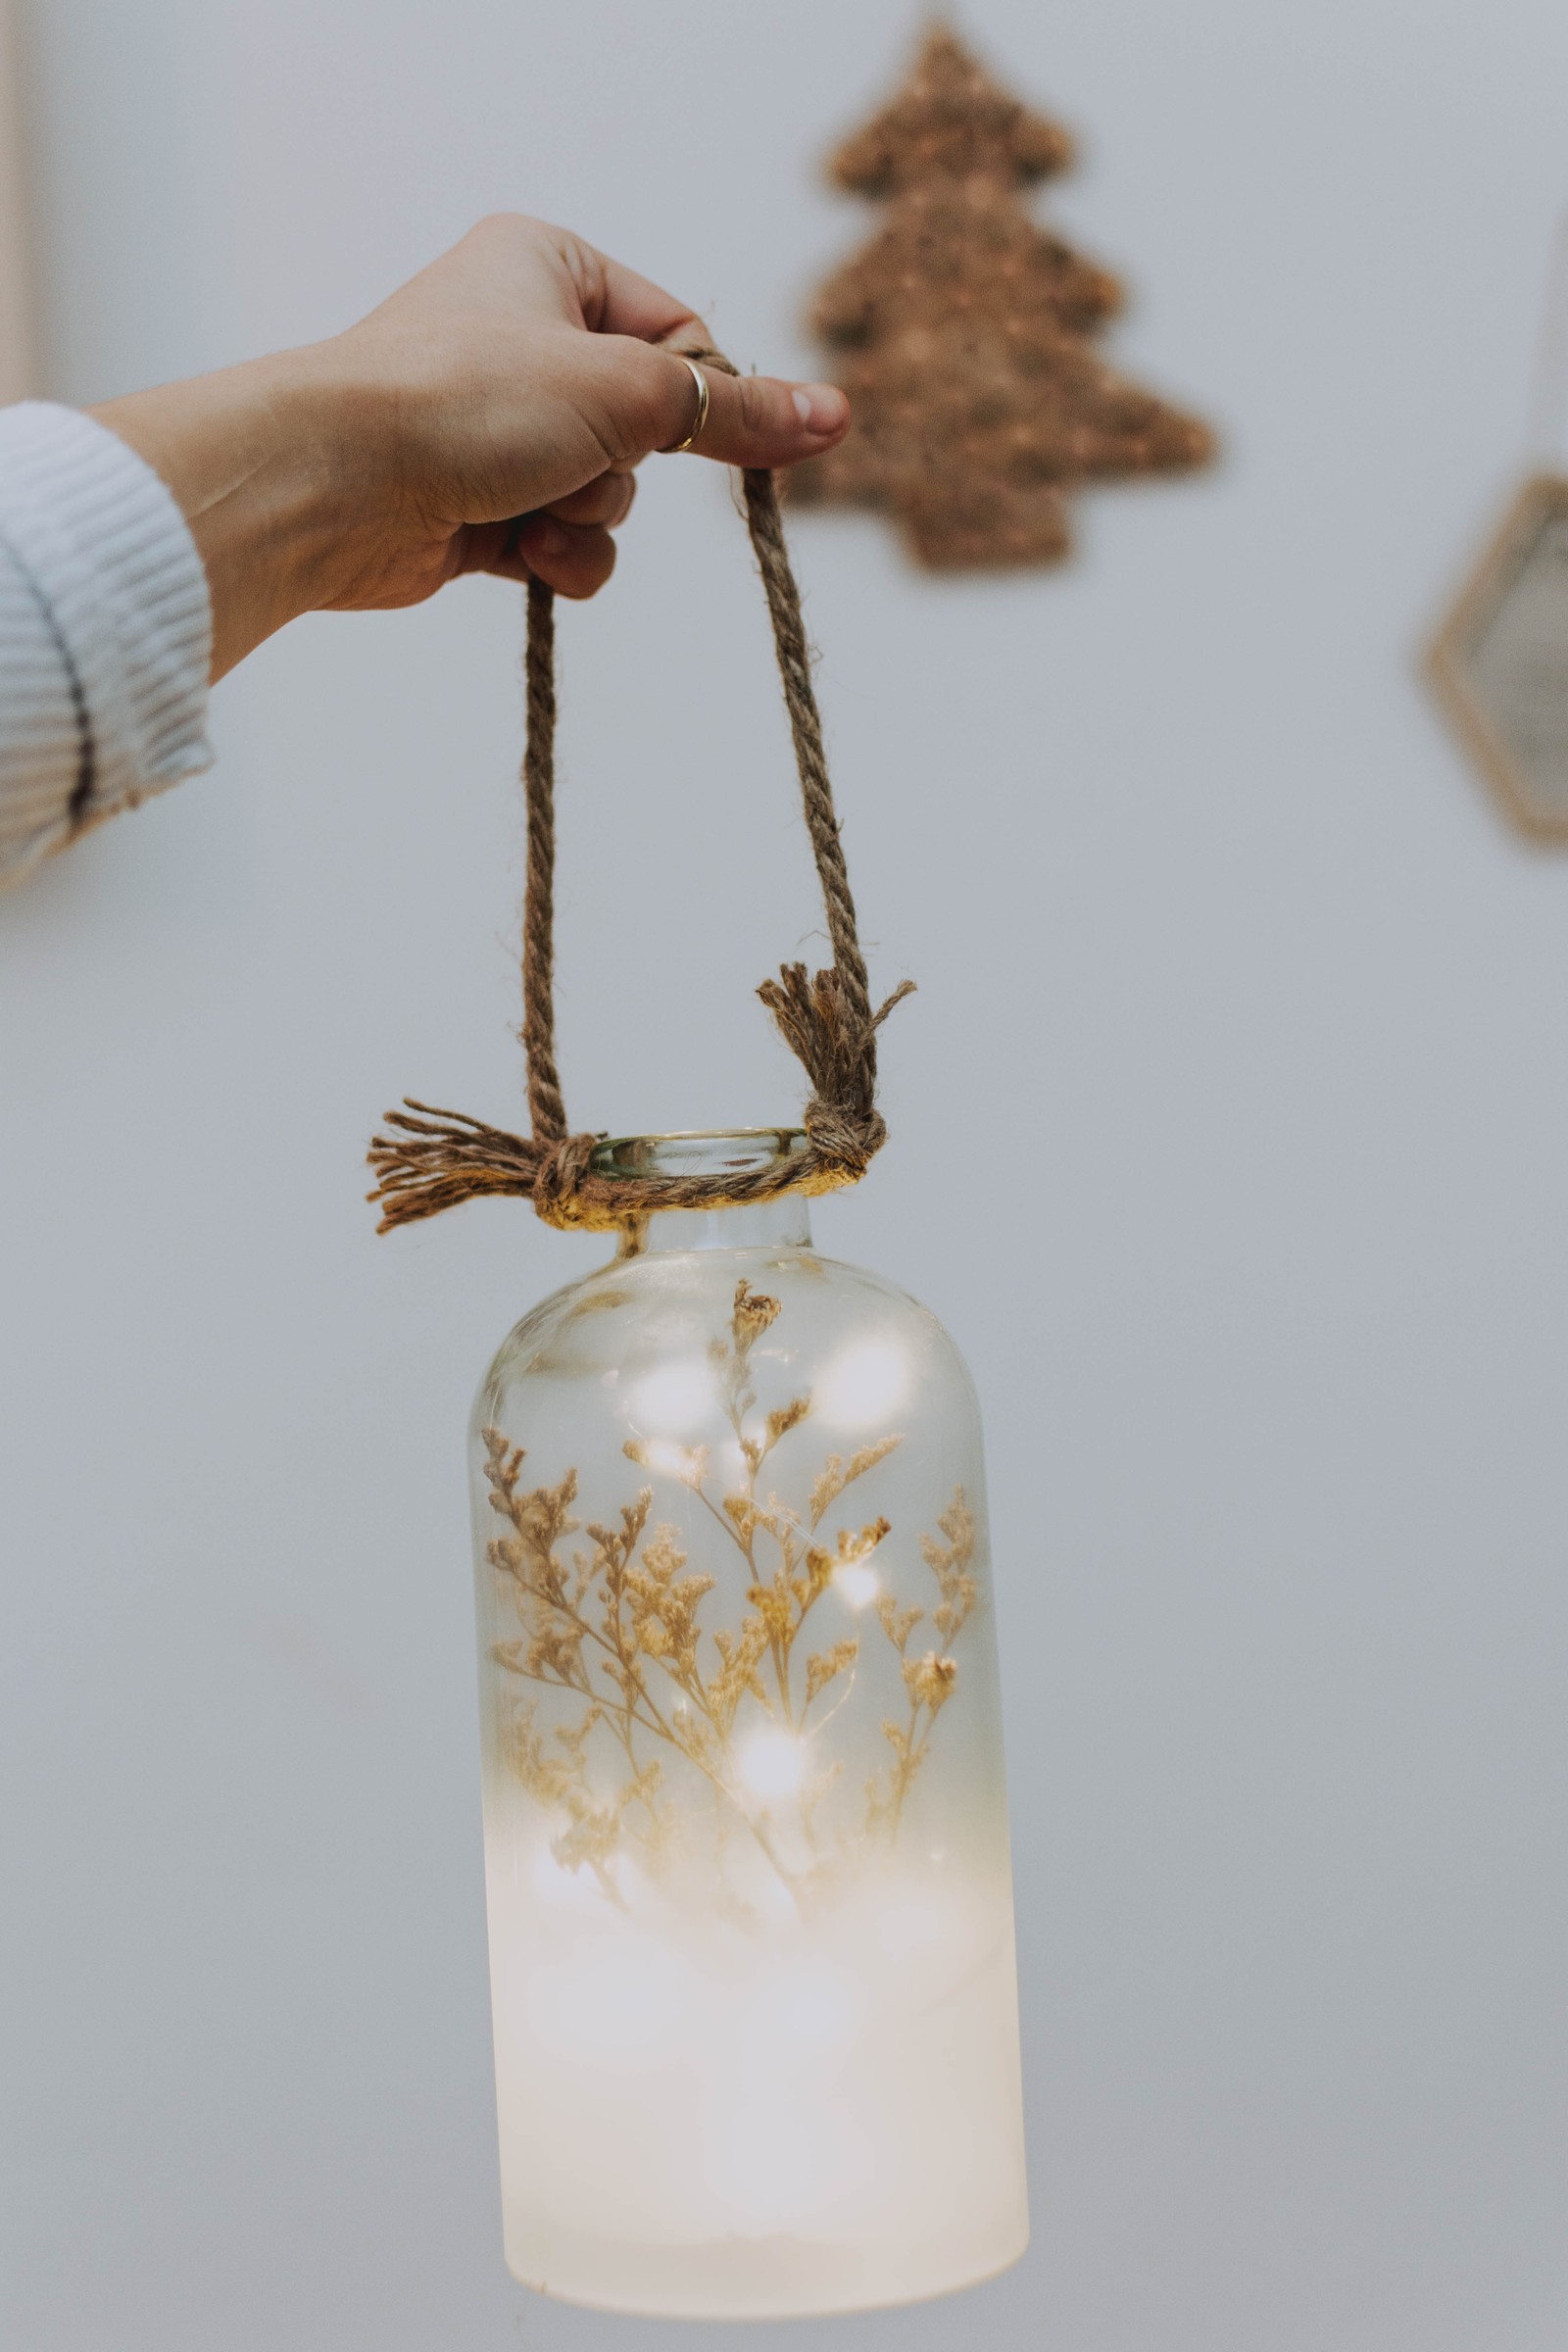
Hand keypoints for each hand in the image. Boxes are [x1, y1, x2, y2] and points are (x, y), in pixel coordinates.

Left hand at [90, 215, 851, 679]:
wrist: (334, 484)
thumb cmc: (466, 401)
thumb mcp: (627, 393)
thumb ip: (733, 413)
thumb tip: (835, 416)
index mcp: (548, 264)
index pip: (676, 334)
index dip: (703, 396)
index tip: (724, 440)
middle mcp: (519, 335)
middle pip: (645, 424)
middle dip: (626, 469)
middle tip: (581, 462)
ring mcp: (494, 427)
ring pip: (606, 492)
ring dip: (589, 520)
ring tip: (533, 513)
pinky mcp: (473, 504)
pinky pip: (559, 538)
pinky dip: (554, 555)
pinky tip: (519, 555)